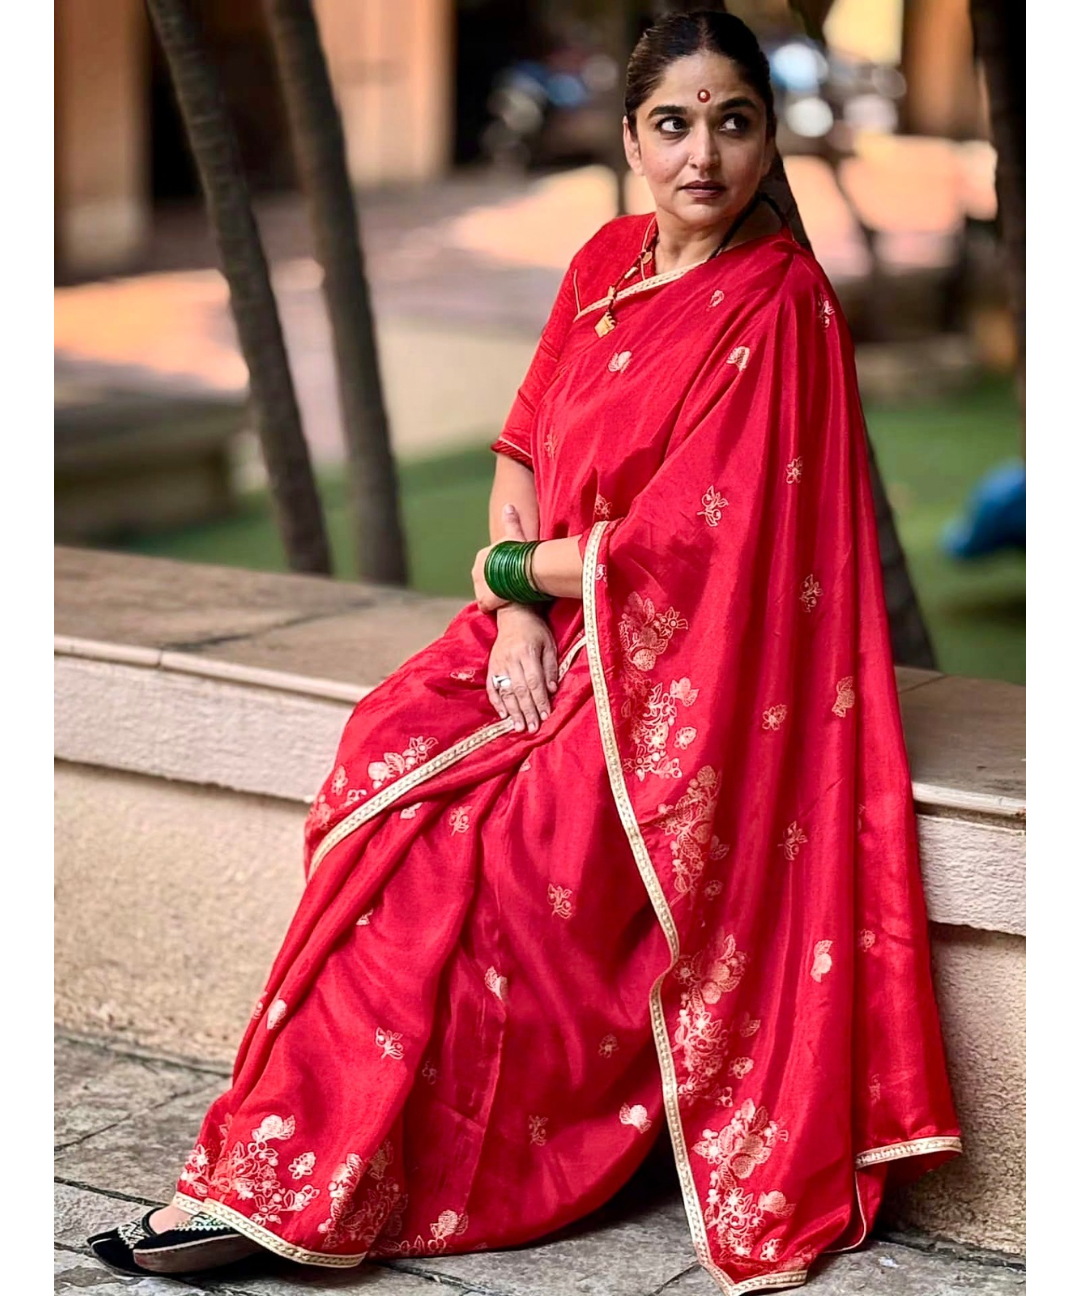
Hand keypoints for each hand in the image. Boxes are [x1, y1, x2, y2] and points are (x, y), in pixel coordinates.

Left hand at [472, 504, 530, 613]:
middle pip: (486, 579)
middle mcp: (476, 570)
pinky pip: (486, 605)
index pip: (489, 564)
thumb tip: (508, 506)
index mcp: (482, 555)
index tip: (511, 573)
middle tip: (512, 587)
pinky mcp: (484, 600)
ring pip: (486, 592)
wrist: (521, 571)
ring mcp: (479, 586)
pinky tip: (503, 607)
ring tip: (509, 598)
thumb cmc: (519, 553)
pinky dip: (493, 607)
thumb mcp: (515, 536)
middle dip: (496, 584)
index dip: (500, 569)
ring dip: (495, 596)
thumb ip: (511, 522)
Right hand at [487, 605, 558, 733]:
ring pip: (505, 692)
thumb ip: (550, 667)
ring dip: (512, 711)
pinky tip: (503, 715)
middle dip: (527, 711)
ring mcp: (498, 663)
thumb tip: (551, 690)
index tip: (545, 716)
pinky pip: (492, 687)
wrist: (513, 615)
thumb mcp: (549, 644)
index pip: (534, 682)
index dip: (539, 700)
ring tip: (518, 727)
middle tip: (532, 728)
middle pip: (519, 690)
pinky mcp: (491, 666)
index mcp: (527, 652)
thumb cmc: (535, 630)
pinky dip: (497, 702)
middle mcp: (510, 659)